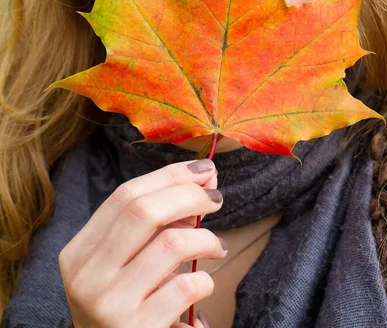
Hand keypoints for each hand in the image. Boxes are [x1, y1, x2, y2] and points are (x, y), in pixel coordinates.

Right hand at [59, 158, 222, 326]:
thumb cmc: (124, 307)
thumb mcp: (122, 265)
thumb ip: (149, 227)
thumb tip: (201, 181)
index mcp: (79, 253)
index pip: (124, 196)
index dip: (168, 176)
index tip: (202, 170)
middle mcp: (86, 277)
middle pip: (143, 211)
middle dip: (188, 195)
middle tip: (216, 198)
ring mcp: (109, 306)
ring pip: (171, 244)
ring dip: (205, 238)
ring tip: (216, 246)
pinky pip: (185, 286)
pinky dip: (204, 280)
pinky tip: (204, 284)